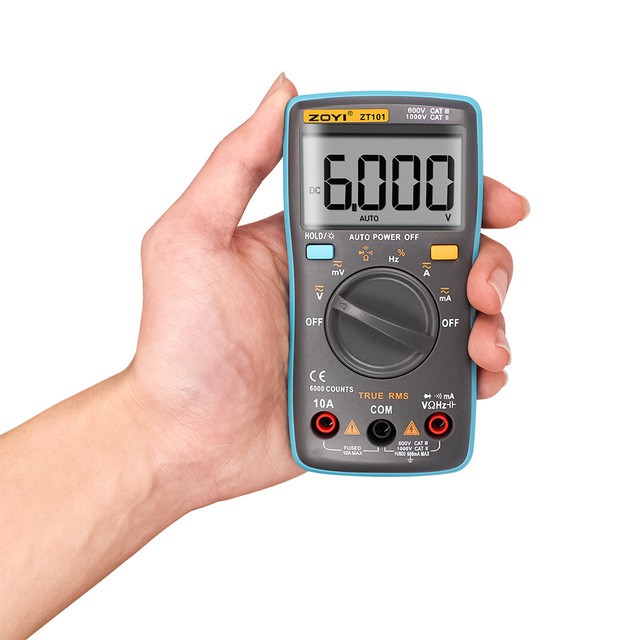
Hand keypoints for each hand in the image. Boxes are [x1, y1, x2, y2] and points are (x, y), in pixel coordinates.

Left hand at [121, 74, 528, 508]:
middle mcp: (352, 286)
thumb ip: (237, 164)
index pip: (399, 206)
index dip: (455, 196)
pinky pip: (446, 373)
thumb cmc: (181, 345)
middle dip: (486, 259)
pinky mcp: (381, 387)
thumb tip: (282, 94)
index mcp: (318, 246)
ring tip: (484, 336)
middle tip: (483, 283)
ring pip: (456, 314)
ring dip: (492, 316)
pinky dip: (478, 369)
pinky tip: (480, 371)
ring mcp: (371, 339)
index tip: (494, 201)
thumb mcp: (193, 237)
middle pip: (445, 257)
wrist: (187, 438)